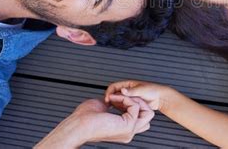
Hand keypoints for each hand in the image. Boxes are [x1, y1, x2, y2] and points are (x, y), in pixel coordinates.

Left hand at [35, 96, 153, 147]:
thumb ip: (115, 105)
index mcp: (123, 130)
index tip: (121, 97)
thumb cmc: (85, 118)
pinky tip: (115, 99)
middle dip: (140, 102)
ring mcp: (129, 131)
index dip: (135, 104)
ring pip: (148, 112)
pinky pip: (136, 106)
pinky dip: (126, 98)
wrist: (78, 125)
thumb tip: (118, 97)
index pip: (142, 118)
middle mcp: (128, 133)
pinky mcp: (128, 126)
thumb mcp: (104, 108)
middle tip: (125, 96)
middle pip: (149, 116)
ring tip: (120, 97)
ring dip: (135, 99)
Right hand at [105, 80, 171, 110]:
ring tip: (117, 110)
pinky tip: (122, 114)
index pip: (113, 87)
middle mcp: (126, 92)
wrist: (160, 98)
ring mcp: (128, 99)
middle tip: (110, 107)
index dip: (109, 92)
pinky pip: (122, 108)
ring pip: (117, 102)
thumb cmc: (153, 90)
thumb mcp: (142, 90)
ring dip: (116, 106)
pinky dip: (120, 110)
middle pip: (114, 95)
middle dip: (111, 100)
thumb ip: (132, 91)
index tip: (108, 99)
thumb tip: (123, 90)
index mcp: (127, 85)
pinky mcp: (130, 105)